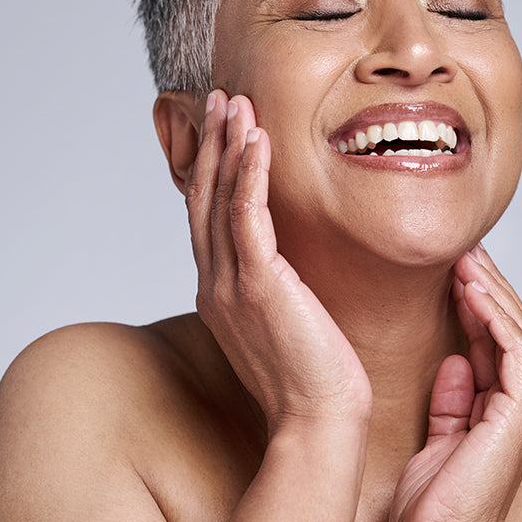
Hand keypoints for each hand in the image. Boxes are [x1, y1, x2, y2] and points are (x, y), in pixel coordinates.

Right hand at [188, 90, 372, 425]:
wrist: (318, 422)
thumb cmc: (313, 382)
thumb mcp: (285, 324)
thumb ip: (275, 289)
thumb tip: (287, 268)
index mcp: (218, 293)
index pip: (208, 217)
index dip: (212, 168)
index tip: (224, 129)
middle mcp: (214, 284)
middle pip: (203, 198)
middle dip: (211, 144)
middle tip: (219, 99)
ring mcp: (231, 284)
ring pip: (219, 199)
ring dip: (226, 145)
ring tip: (235, 104)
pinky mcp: (258, 285)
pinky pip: (247, 215)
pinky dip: (248, 173)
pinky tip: (257, 139)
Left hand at [387, 244, 521, 521]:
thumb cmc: (433, 506)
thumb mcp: (436, 439)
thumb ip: (449, 401)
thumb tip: (453, 361)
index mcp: (496, 406)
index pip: (493, 337)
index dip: (475, 298)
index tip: (451, 264)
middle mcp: (516, 403)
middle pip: (511, 326)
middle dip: (488, 283)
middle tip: (463, 245)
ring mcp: (521, 410)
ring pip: (518, 331)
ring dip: (493, 289)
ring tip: (467, 255)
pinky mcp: (517, 417)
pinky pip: (515, 353)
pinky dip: (495, 317)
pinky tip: (473, 290)